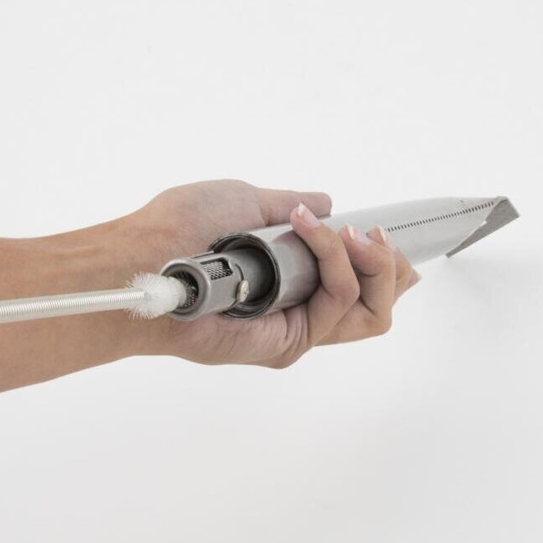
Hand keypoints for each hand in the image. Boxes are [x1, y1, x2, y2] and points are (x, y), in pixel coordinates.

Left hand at [126, 180, 420, 367]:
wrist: (149, 256)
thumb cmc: (184, 226)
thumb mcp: (249, 201)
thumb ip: (293, 207)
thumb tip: (327, 203)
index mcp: (295, 279)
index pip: (359, 283)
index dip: (383, 262)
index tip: (380, 231)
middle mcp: (301, 308)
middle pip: (378, 304)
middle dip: (392, 266)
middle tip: (373, 235)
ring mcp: (298, 328)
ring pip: (372, 311)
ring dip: (374, 261)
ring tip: (353, 234)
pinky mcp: (290, 342)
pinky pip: (339, 302)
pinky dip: (337, 259)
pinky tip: (315, 232)